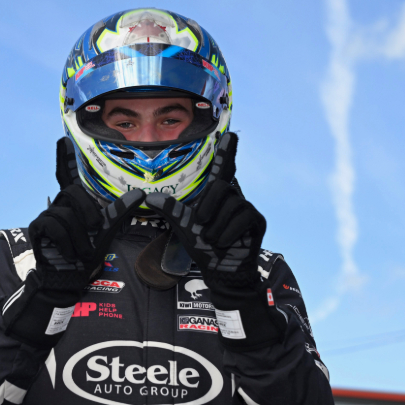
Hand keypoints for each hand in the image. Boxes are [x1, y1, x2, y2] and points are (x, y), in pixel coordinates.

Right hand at [2, 138, 142, 347]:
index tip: (64, 138)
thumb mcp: (106, 233)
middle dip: (87, 214)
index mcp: (73, 203)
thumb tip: (140, 193)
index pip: (67, 174)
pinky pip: (55, 225)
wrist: (67, 281)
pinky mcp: (37, 228)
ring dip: (79, 236)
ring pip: (66, 212)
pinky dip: (67, 242)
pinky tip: (69, 255)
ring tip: (81, 253)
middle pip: (73, 192)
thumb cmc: (85, 256)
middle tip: (93, 233)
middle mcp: (58, 204)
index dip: (64, 157)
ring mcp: (46, 215)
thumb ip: (119, 212)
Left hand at [146, 133, 283, 348]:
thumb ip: (169, 209)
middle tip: (201, 226)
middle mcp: (233, 196)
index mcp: (217, 195)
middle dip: (207, 207)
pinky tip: (223, 243)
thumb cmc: (203, 247)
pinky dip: (227, 232)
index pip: (223, 168)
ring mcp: (247, 208)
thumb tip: (148, 197)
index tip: (230, 133)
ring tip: (212, 239)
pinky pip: (241, 217)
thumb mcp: (182, 227)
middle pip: (220, 187)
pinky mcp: (257, 220)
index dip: (227, 151)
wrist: (221, 272)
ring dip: (215, 227)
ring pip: (230, 205)